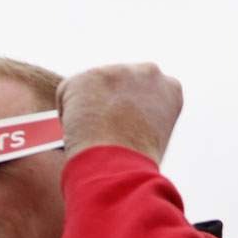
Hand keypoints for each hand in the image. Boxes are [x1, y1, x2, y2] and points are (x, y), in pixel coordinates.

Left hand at [57, 63, 182, 165]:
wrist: (120, 164)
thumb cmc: (136, 165)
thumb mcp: (152, 138)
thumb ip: (141, 120)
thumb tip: (118, 124)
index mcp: (170, 88)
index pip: (143, 92)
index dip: (128, 113)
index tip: (123, 130)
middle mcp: (149, 73)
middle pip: (117, 85)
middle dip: (108, 104)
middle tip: (103, 134)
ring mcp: (119, 71)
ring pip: (92, 89)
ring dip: (88, 110)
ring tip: (92, 136)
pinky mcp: (88, 76)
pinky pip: (67, 94)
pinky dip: (67, 116)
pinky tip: (78, 132)